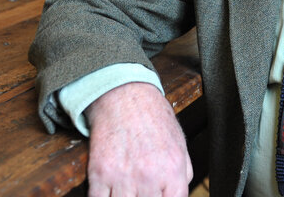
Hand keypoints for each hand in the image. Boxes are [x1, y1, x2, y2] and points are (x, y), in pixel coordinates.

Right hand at [84, 81, 193, 196]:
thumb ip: (183, 172)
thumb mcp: (179, 143)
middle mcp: (149, 176)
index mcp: (173, 169)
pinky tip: (111, 192)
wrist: (124, 95)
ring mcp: (123, 177)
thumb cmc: (152, 117)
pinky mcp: (100, 173)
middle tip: (142, 192)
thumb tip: (179, 193)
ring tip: (129, 191)